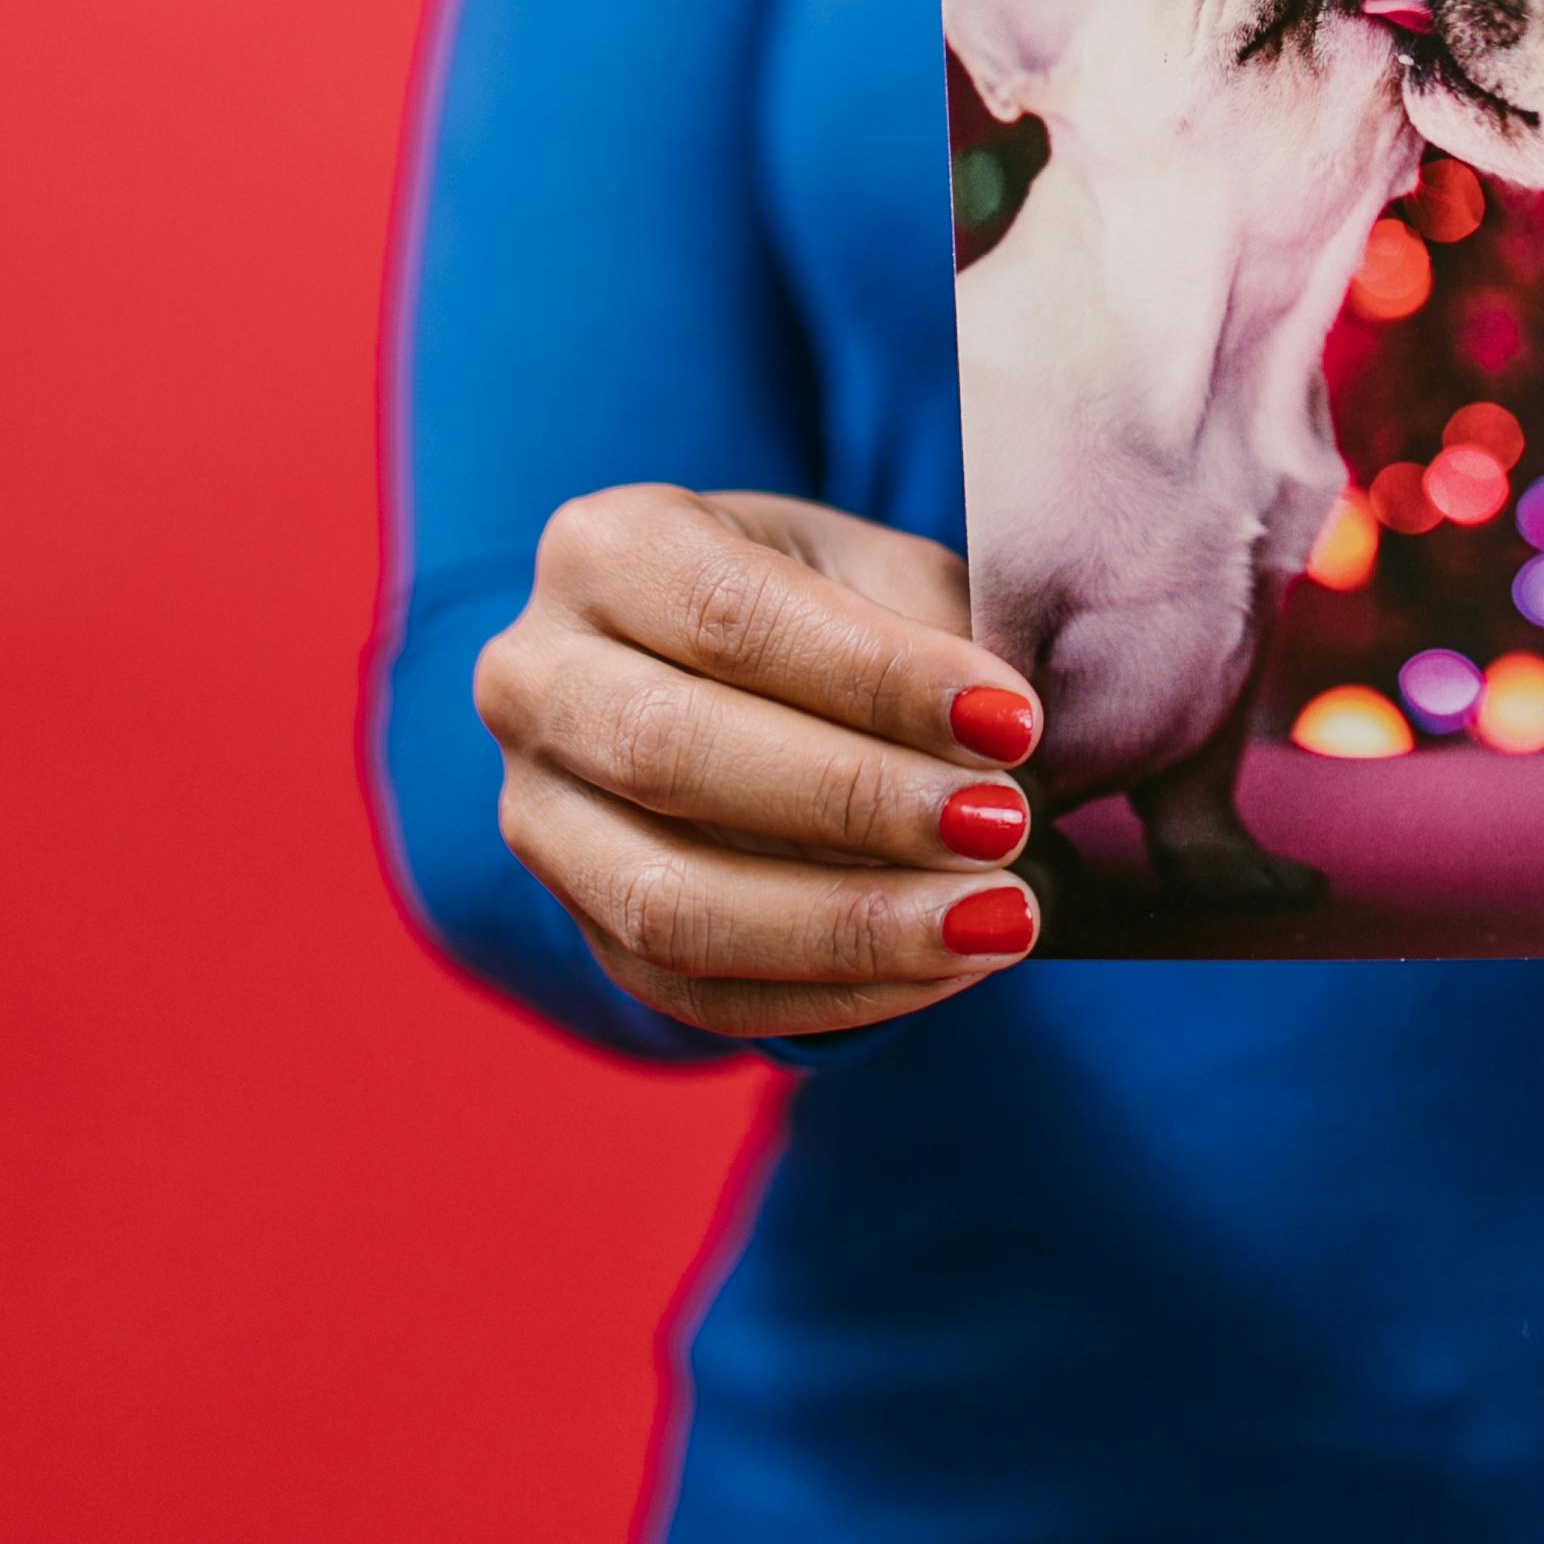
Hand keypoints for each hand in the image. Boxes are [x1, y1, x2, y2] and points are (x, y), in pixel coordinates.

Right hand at [475, 487, 1045, 1043]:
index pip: (730, 614)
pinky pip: (697, 994)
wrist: (728, 679)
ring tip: (994, 915)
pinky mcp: (582, 928)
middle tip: (1002, 823)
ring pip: (667, 902)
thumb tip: (1009, 734)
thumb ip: (928, 631)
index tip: (1008, 719)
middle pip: (672, 753)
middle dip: (856, 800)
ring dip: (847, 923)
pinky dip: (834, 993)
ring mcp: (539, 817)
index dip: (874, 676)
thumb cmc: (820, 610)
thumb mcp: (873, 572)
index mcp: (604, 550)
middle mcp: (535, 679)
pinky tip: (948, 966)